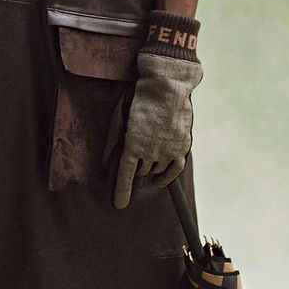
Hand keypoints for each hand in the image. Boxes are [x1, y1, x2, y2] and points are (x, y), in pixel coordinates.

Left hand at [102, 51, 202, 209]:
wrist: (167, 85)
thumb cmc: (140, 97)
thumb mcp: (119, 115)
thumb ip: (112, 140)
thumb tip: (106, 161)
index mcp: (133, 144)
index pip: (125, 176)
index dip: (121, 192)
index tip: (119, 204)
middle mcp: (151, 150)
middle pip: (140, 173)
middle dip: (133, 174)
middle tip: (131, 170)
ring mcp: (169, 150)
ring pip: (155, 172)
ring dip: (148, 171)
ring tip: (143, 164)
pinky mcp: (182, 146)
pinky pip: (174, 169)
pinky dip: (166, 177)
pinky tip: (159, 179)